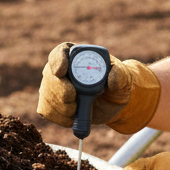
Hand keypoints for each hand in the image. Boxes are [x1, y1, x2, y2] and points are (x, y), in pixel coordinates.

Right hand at [36, 43, 160, 133]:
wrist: (111, 103)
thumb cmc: (116, 85)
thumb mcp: (123, 78)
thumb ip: (119, 75)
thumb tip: (112, 76)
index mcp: (77, 55)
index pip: (60, 52)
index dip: (57, 61)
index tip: (61, 72)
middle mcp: (61, 68)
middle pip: (50, 76)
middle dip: (60, 91)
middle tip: (73, 99)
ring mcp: (53, 85)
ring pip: (47, 95)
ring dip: (62, 107)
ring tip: (78, 110)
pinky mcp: (50, 102)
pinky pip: (46, 110)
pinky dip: (59, 117)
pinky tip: (72, 117)